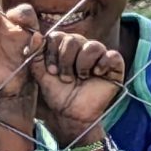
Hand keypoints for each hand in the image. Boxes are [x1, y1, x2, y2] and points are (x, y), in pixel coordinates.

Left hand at [31, 32, 124, 147]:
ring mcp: (99, 57)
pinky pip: (113, 56)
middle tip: (65, 78)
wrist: (69, 115)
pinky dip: (103, 64)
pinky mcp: (114, 68)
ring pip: (93, 46)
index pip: (58, 35)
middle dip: (66, 61)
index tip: (51, 71)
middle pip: (74, 39)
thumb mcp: (40, 75)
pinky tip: (96, 74)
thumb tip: (36, 35)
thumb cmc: (56, 95)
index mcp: (64, 47)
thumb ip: (35, 55)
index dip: (53, 51)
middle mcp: (82, 48)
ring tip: (80, 79)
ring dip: (82, 64)